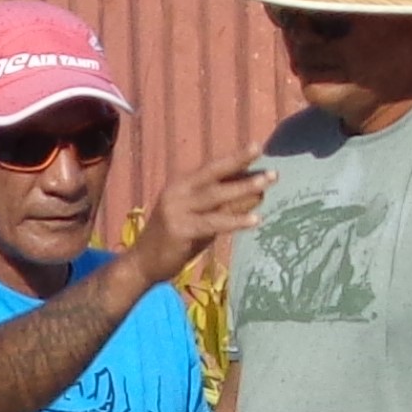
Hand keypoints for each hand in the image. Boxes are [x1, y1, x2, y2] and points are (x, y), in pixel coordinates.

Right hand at [130, 153, 272, 281]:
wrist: (143, 263)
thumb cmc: (175, 240)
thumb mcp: (201, 218)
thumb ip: (224, 206)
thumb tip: (258, 194)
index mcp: (181, 184)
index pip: (212, 168)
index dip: (235, 158)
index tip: (257, 148)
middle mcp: (178, 191)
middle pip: (213, 173)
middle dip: (240, 164)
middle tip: (267, 164)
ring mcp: (177, 209)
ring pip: (215, 195)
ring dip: (242, 189)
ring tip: (266, 186)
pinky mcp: (180, 229)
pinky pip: (213, 223)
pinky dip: (235, 220)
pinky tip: (255, 219)